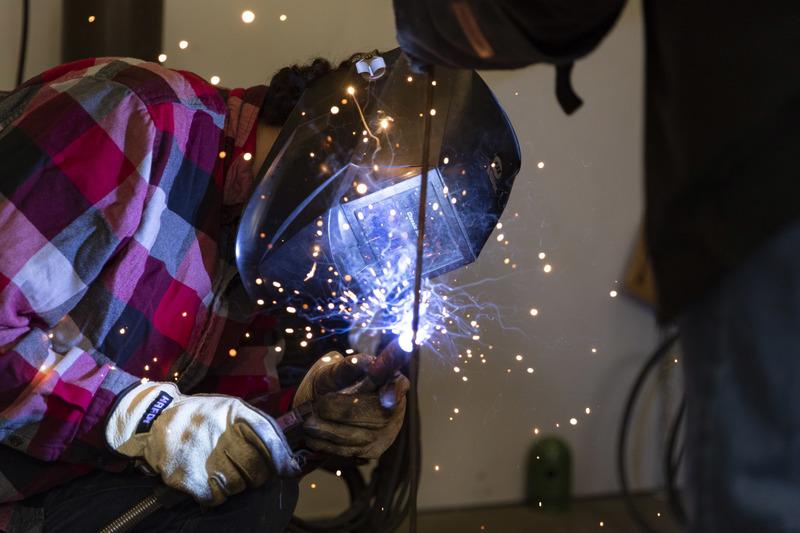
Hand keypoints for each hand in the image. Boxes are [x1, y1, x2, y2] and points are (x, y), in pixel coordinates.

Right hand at [105, 382, 298, 505]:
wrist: (155, 420)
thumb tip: (288, 460)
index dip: (281, 457)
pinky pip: (216, 497)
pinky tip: (209, 483)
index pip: (268, 436)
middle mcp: (220, 431)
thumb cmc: (202, 418)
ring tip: (224, 473)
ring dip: (236, 485)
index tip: (288, 471)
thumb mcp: (230, 409)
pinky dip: (217, 496)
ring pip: (238, 484)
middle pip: (256, 466)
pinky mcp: (188, 476)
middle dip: (258, 475)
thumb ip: (259, 427)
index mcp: (234, 412)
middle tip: (251, 473)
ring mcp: (203, 454)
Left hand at [294, 352, 408, 457]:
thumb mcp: (334, 369)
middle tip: (315, 407)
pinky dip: (327, 443)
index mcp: (391, 380)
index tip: (386, 398)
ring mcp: (386, 432)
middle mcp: (395, 408)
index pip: (399, 385)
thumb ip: (344, 368)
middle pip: (374, 415)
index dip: (394, 392)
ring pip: (358, 436)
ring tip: (307, 423)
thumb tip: (356, 363)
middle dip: (341, 412)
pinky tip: (313, 435)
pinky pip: (349, 450)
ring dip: (328, 430)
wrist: (324, 405)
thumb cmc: (333, 382)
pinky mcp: (372, 451)